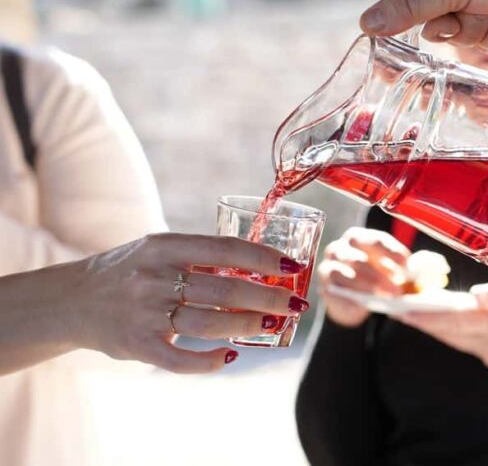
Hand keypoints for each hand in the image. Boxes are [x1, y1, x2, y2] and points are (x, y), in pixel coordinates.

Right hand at [68, 233, 308, 372]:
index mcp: (163, 246)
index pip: (223, 249)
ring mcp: (143, 313)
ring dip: (246, 326)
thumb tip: (259, 264)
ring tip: (273, 325)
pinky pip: (179, 359)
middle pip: (223, 289)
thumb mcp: (157, 249)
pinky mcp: (135, 345)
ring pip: (207, 324)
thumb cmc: (129, 271)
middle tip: (294, 304)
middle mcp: (153, 277)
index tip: (291, 266)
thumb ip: (199, 255)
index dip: (262, 258)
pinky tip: (230, 356)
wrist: (71, 299)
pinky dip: (208, 361)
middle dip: (266, 298)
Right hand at [318, 228, 409, 327]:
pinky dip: (353, 297)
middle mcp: (340, 248)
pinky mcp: (325, 286)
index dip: (392, 252)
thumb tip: (413, 275)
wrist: (352, 299)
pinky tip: (366, 303)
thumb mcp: (386, 269)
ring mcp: (329, 266)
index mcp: (358, 237)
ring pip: (346, 274)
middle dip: (380, 275)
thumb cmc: (373, 276)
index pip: (375, 240)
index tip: (406, 265)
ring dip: (368, 287)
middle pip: (359, 258)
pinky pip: (338, 291)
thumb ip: (397, 268)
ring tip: (386, 297)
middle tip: (398, 289)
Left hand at [398, 282, 487, 369]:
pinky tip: (438, 321)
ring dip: (432, 326)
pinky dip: (448, 331)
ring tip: (409, 312)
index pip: (452, 318)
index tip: (402, 305)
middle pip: (448, 331)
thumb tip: (476, 295)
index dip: (426, 311)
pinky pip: (465, 342)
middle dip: (422, 319)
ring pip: (454, 338)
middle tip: (394, 307)